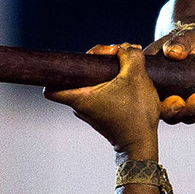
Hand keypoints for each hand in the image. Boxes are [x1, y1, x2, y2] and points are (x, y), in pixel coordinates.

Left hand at [43, 43, 159, 157]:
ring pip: (90, 84)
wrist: (143, 144)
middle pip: (77, 77)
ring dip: (106, 73)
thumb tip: (126, 49)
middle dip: (94, 63)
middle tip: (115, 57)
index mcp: (80, 97)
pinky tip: (127, 82)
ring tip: (125, 68)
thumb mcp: (137, 76)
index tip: (85, 61)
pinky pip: (100, 93)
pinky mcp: (101, 115)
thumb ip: (131, 55)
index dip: (62, 68)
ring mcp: (90, 112)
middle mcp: (80, 106)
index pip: (51, 85)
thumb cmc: (135, 114)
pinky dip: (111, 85)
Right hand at [144, 27, 194, 124]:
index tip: (166, 96)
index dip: (151, 101)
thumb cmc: (191, 41)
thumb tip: (172, 52)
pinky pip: (193, 114)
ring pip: (177, 115)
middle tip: (182, 103)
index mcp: (149, 77)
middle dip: (172, 111)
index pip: (143, 93)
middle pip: (160, 110)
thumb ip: (179, 42)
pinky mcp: (190, 105)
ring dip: (189, 112)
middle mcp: (159, 93)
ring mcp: (174, 101)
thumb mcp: (185, 37)